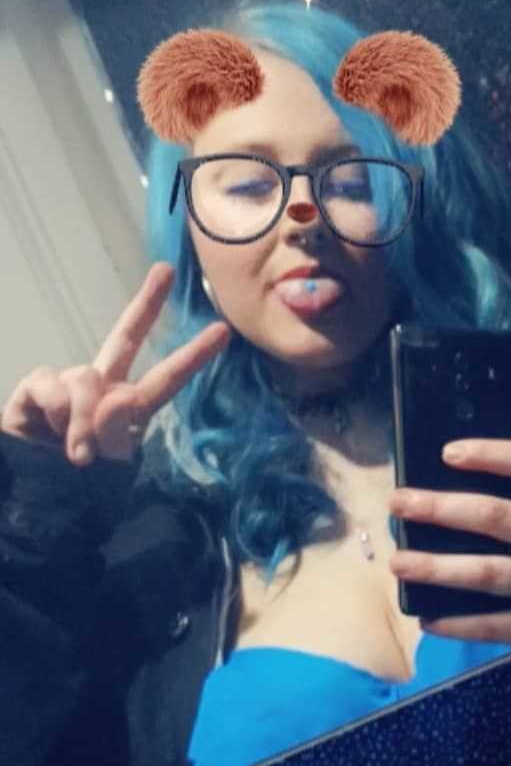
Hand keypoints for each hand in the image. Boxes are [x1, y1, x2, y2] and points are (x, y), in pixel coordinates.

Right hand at [0, 263, 228, 465]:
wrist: (31, 494)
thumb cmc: (79, 486)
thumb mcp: (109, 468)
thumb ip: (117, 434)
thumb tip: (116, 397)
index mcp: (132, 408)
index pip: (168, 378)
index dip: (193, 355)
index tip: (223, 331)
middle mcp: (103, 389)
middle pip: (125, 338)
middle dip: (145, 303)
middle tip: (166, 271)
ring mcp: (69, 386)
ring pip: (84, 377)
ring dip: (80, 416)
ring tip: (77, 452)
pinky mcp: (36, 388)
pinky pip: (49, 381)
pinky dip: (55, 407)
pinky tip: (50, 428)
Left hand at [387, 439, 510, 645]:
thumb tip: (456, 486)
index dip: (489, 454)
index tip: (447, 452)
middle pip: (494, 516)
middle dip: (440, 507)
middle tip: (399, 503)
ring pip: (485, 572)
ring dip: (436, 566)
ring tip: (399, 562)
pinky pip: (492, 625)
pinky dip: (456, 622)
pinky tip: (427, 618)